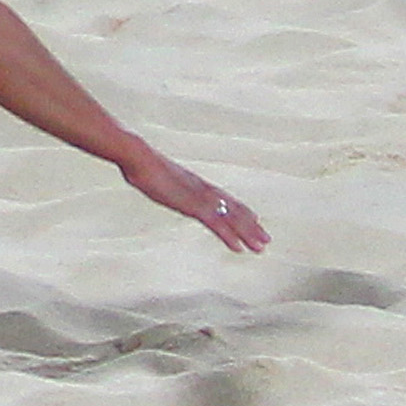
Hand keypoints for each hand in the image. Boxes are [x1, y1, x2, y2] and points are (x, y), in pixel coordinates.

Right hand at [123, 149, 267, 253]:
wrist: (139, 157)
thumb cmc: (141, 163)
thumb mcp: (156, 175)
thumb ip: (163, 180)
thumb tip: (156, 179)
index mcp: (196, 183)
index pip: (224, 198)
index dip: (240, 210)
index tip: (254, 219)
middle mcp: (203, 190)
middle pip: (233, 209)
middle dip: (250, 225)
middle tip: (266, 238)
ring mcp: (199, 198)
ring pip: (230, 218)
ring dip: (247, 234)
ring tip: (261, 247)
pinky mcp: (193, 206)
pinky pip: (216, 224)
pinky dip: (229, 237)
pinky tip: (239, 249)